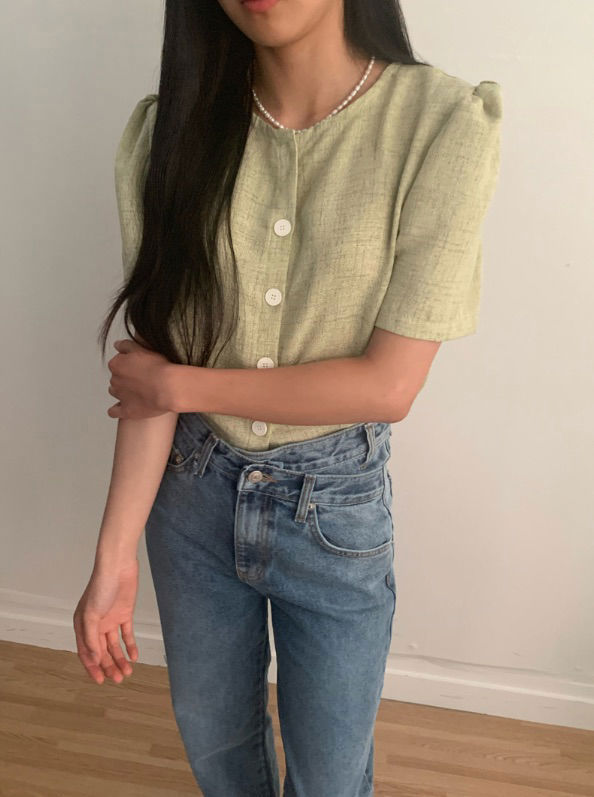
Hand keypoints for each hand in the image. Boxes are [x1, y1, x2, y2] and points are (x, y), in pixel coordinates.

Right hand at [73, 559, 139, 684]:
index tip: (101, 680)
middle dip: (109, 666)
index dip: (93, 667)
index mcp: (83, 625)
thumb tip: (94, 658)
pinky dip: (130, 646)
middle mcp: (96, 625)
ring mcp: (111, 620)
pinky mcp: (124, 614)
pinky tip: (134, 656)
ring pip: (114, 646)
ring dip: (120, 659)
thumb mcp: (91, 615)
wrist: (118, 567)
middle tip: (119, 679)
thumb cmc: (100, 587)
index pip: (86, 652)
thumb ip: (91, 638)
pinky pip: (127, 634)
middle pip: (102, 651)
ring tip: (127, 672)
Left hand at [107, 335, 175, 418]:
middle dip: (126, 378)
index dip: (128, 364)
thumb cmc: (160, 367)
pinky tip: (123, 407)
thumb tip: (117, 345)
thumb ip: (127, 346)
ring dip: (122, 391)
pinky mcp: (127, 410)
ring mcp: (120, 396)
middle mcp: (115, 380)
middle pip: (116, 378)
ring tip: (137, 391)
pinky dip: (116, 410)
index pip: (117, 362)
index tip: (139, 366)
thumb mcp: (143, 348)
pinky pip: (114, 411)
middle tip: (141, 378)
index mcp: (116, 364)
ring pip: (115, 392)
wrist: (169, 387)